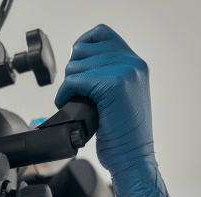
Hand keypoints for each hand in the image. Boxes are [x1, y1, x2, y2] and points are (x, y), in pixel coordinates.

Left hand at [55, 25, 177, 196]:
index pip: (102, 34)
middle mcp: (133, 64)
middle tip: (75, 93)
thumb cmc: (124, 138)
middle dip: (73, 71)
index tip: (76, 70)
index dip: (82, 48)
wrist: (133, 158)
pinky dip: (65, 93)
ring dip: (69, 84)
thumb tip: (79, 66)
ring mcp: (125, 73)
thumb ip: (108, 77)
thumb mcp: (120, 99)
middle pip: (84, 48)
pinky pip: (75, 80)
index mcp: (136, 65)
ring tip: (73, 101)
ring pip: (77, 65)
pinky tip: (68, 105)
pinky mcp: (113, 85)